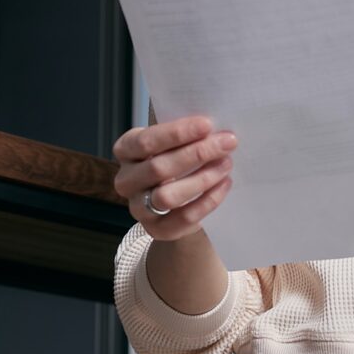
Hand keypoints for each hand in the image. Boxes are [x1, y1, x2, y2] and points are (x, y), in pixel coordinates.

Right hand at [112, 112, 237, 238]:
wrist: (179, 202)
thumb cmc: (176, 161)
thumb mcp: (174, 143)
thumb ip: (186, 134)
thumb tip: (215, 126)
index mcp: (126, 151)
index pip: (146, 141)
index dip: (177, 133)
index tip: (207, 124)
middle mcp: (126, 180)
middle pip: (158, 168)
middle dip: (197, 153)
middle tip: (228, 142)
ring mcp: (138, 208)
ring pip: (167, 196)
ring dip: (202, 178)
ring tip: (226, 164)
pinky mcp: (156, 229)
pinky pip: (184, 217)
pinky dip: (208, 200)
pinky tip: (225, 184)